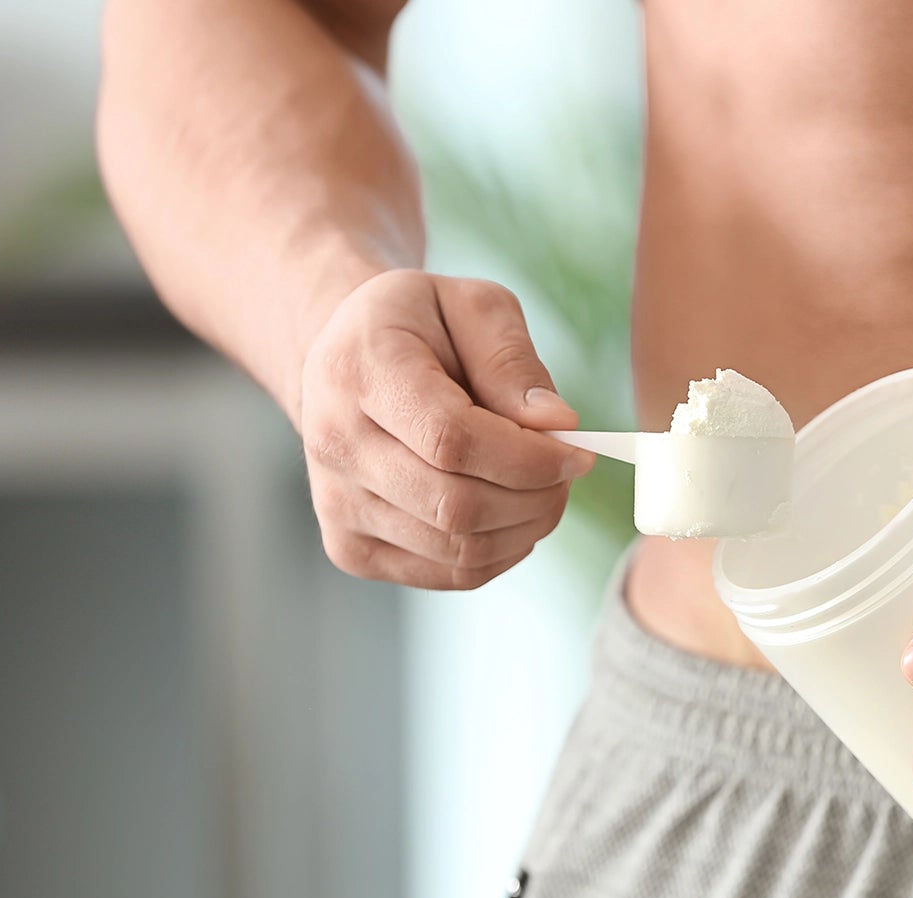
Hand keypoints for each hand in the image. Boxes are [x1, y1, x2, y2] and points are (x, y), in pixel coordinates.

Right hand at [297, 269, 592, 588]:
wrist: (345, 366)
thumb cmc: (420, 327)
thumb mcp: (472, 307)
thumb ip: (513, 361)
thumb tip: (559, 426)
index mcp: (357, 372)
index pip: (452, 441)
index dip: (529, 458)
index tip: (579, 453)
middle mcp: (333, 444)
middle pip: (457, 506)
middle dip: (536, 497)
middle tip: (568, 472)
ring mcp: (337, 506)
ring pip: (460, 551)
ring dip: (525, 527)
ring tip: (543, 487)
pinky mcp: (352, 550)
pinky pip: (451, 574)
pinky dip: (502, 551)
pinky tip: (511, 512)